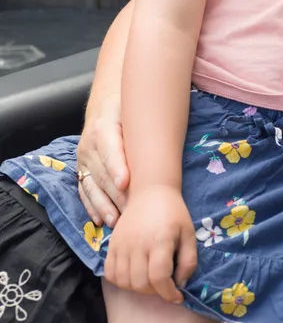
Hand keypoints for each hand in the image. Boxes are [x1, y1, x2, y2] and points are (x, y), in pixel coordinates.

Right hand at [76, 92, 128, 227]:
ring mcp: (83, 158)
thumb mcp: (134, 108)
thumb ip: (141, 125)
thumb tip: (161, 146)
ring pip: (92, 185)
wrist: (105, 101)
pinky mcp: (81, 168)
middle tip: (132, 211)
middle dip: (117, 194)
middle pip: (102, 173)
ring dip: (105, 205)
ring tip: (117, 221)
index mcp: (104, 126)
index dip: (117, 167)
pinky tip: (101, 220)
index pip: (109, 149)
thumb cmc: (127, 106)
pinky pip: (84, 190)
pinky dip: (93, 206)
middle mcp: (89, 144)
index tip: (125, 183)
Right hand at [104, 185, 196, 302]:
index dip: (169, 293)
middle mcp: (138, 244)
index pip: (159, 278)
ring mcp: (121, 244)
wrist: (150, 192)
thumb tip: (180, 284)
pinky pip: (110, 273)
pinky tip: (135, 275)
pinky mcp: (111, 244)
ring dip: (139, 289)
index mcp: (160, 240)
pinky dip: (121, 281)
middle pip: (141, 283)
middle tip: (165, 286)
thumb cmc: (173, 213)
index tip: (177, 297)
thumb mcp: (189, 234)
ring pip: (124, 282)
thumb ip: (188, 261)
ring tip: (151, 281)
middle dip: (156, 292)